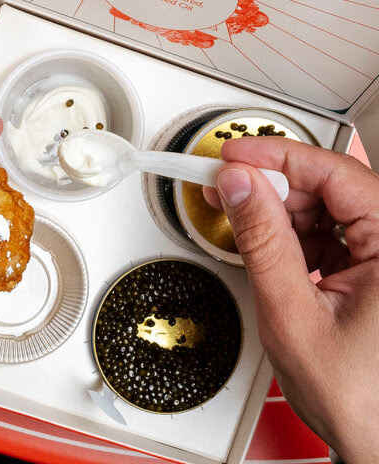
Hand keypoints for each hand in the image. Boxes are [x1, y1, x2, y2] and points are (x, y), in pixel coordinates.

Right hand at [203, 137, 378, 462]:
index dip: (277, 156)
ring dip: (278, 211)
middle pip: (328, 187)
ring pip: (325, 207)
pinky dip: (292, 235)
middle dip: (271, 186)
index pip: (335, 172)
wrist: (376, 440)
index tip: (235, 155)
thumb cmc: (358, 398)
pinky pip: (328, 232)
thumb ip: (262, 241)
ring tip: (240, 222)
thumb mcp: (292, 311)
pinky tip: (269, 247)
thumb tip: (239, 187)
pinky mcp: (371, 267)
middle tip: (227, 188)